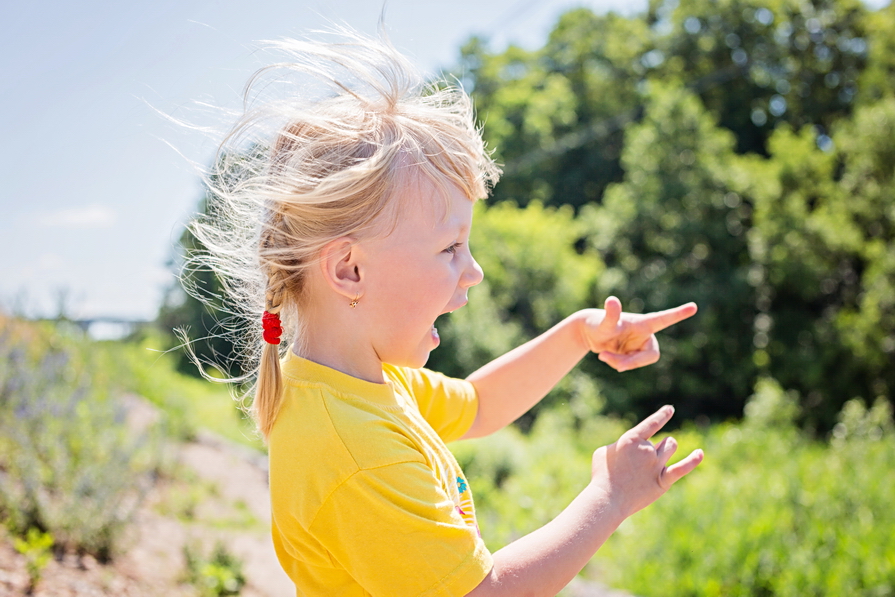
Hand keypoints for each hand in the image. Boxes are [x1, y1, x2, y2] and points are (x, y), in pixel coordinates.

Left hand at [581, 296, 696, 371]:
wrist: (589, 333)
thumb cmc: (597, 324)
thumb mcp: (603, 323)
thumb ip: (610, 315)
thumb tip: (612, 300)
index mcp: (643, 324)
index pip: (664, 319)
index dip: (678, 314)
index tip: (694, 306)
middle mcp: (645, 334)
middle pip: (650, 356)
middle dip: (632, 362)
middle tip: (614, 364)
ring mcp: (639, 345)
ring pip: (637, 363)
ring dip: (619, 363)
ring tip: (603, 355)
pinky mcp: (633, 354)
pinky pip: (629, 366)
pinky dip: (616, 364)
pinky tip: (605, 356)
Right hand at [591, 405, 702, 517]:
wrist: (607, 499)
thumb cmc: (602, 475)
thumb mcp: (604, 452)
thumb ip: (620, 445)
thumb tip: (631, 448)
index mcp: (631, 440)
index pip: (652, 423)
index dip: (662, 415)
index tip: (670, 409)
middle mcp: (647, 450)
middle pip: (662, 439)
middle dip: (655, 446)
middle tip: (641, 462)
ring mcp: (656, 465)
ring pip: (671, 447)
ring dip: (666, 448)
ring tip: (655, 459)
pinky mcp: (662, 481)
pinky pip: (682, 468)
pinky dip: (692, 460)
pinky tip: (699, 453)